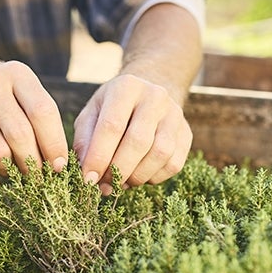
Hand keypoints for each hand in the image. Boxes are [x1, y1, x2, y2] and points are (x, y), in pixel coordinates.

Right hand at [0, 61, 68, 175]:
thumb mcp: (21, 92)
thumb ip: (41, 120)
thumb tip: (58, 165)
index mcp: (16, 73)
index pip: (43, 112)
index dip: (54, 144)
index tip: (59, 166)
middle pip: (20, 135)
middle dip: (33, 163)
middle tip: (39, 178)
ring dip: (11, 169)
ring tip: (16, 170)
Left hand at [73, 74, 192, 194]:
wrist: (148, 95)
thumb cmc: (113, 109)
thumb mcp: (92, 114)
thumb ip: (85, 141)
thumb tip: (88, 173)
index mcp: (126, 87)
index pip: (112, 126)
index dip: (98, 157)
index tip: (88, 179)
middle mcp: (155, 97)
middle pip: (139, 141)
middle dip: (119, 170)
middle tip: (105, 185)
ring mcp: (175, 115)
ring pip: (160, 154)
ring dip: (137, 176)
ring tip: (121, 181)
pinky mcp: (186, 134)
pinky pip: (173, 165)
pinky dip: (153, 178)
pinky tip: (139, 174)